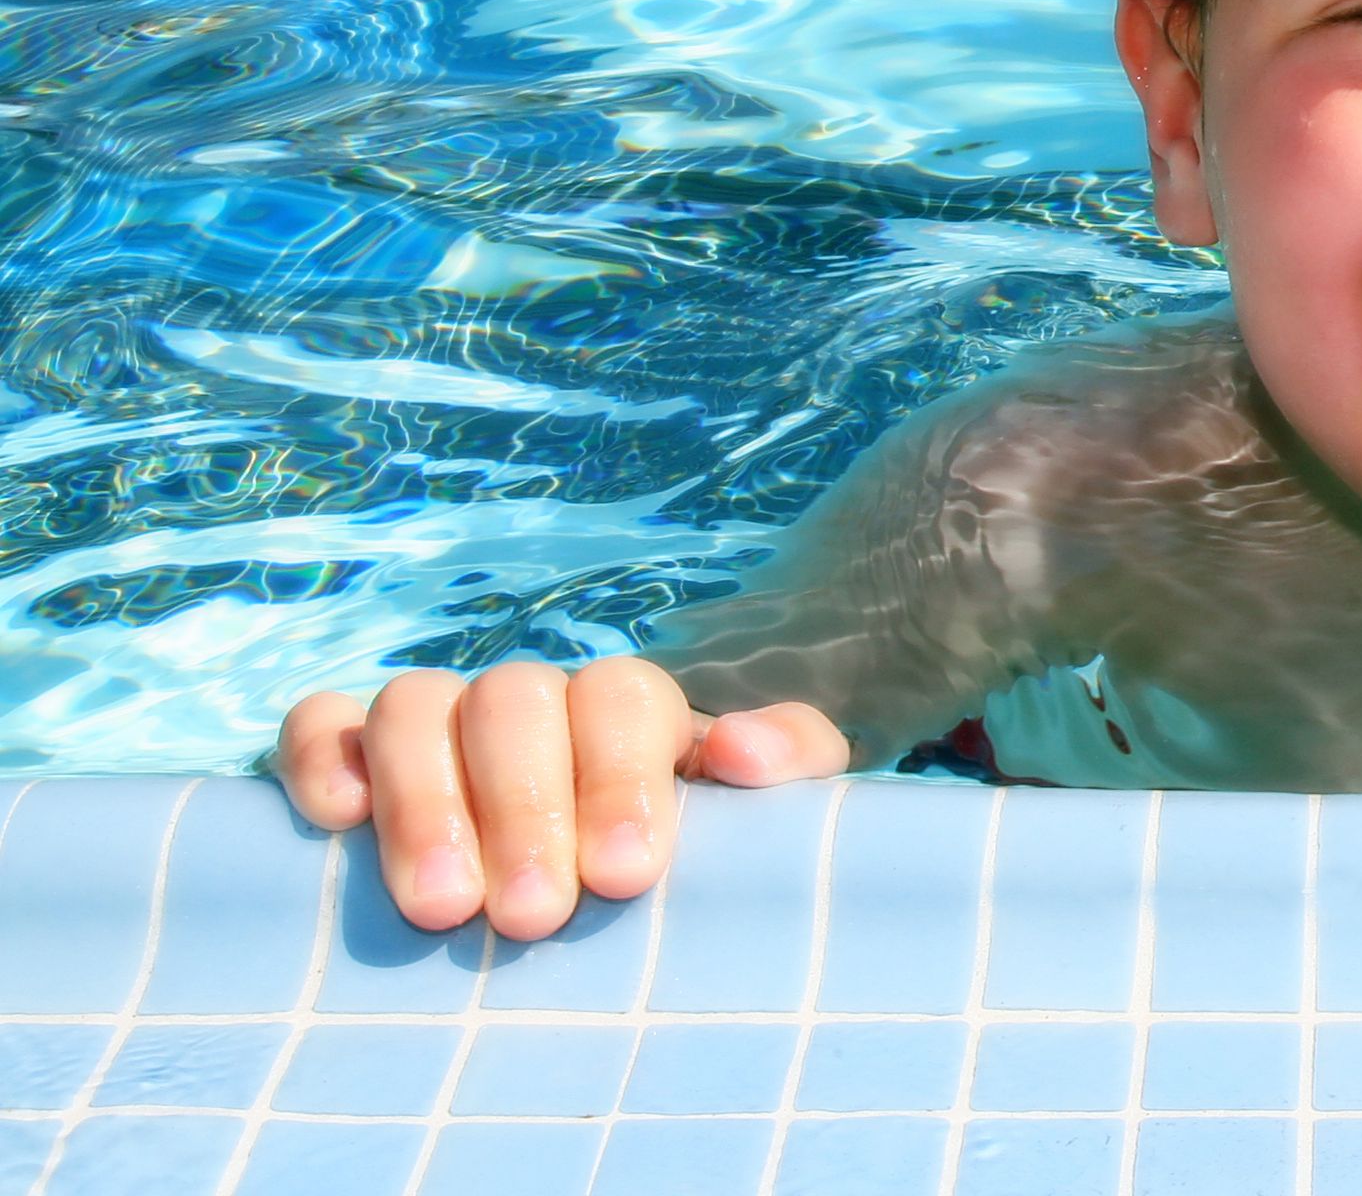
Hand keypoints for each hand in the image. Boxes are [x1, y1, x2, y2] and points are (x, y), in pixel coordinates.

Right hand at [275, 657, 848, 940]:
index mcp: (628, 709)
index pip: (622, 698)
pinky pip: (319, 725)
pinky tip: (337, 823)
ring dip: (425, 803)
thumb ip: (789, 768)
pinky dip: (320, 759)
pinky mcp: (350, 755)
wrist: (605, 900)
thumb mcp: (765, 820)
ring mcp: (436, 722)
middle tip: (535, 917)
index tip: (626, 877)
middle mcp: (529, 702)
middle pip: (515, 701)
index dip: (620, 778)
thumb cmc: (690, 866)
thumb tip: (743, 749)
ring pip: (414, 707)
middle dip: (524, 808)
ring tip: (444, 910)